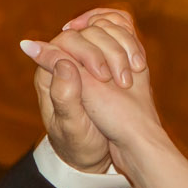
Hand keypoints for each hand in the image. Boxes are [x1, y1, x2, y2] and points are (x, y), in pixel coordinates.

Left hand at [22, 8, 159, 169]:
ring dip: (121, 45)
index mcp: (48, 74)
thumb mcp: (70, 127)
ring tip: (136, 69)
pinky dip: (129, 44)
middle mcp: (64, 62)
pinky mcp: (102, 61)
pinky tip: (139, 63)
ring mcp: (84, 60)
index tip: (104, 76)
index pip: (64, 42)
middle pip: (85, 34)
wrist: (94, 155)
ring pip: (102, 32)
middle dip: (107, 50)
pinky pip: (114, 39)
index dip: (86, 52)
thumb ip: (64, 97)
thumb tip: (63, 62)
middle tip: (122, 79)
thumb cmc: (78, 144)